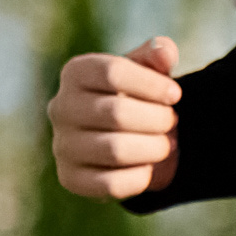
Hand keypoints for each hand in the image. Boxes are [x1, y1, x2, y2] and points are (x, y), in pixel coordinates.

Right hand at [46, 32, 187, 202]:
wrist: (125, 137)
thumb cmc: (137, 96)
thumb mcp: (148, 70)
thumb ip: (158, 55)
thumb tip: (165, 51)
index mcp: (75, 72)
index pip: (112, 72)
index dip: (152, 84)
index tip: (175, 94)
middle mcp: (60, 107)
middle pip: (116, 113)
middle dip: (157, 119)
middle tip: (171, 121)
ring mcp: (61, 145)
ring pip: (115, 150)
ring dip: (153, 148)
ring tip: (164, 144)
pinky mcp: (69, 179)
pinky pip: (110, 184)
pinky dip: (140, 177)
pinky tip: (149, 167)